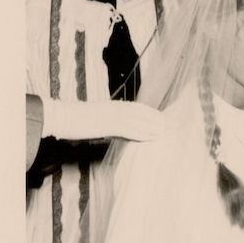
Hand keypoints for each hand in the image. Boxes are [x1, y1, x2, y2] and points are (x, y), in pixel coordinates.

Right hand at [42, 98, 165, 141]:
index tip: (167, 121)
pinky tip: (156, 136)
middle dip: (161, 121)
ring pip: (144, 121)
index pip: (143, 109)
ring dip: (158, 127)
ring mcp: (117, 115)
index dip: (156, 115)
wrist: (67, 116)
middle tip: (176, 126)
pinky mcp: (113, 124)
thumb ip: (116, 124)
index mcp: (118, 105)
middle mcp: (120, 108)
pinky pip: (134, 129)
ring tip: (170, 132)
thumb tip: (127, 132)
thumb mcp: (102, 118)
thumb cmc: (82, 119)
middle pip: (147, 113)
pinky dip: (147, 133)